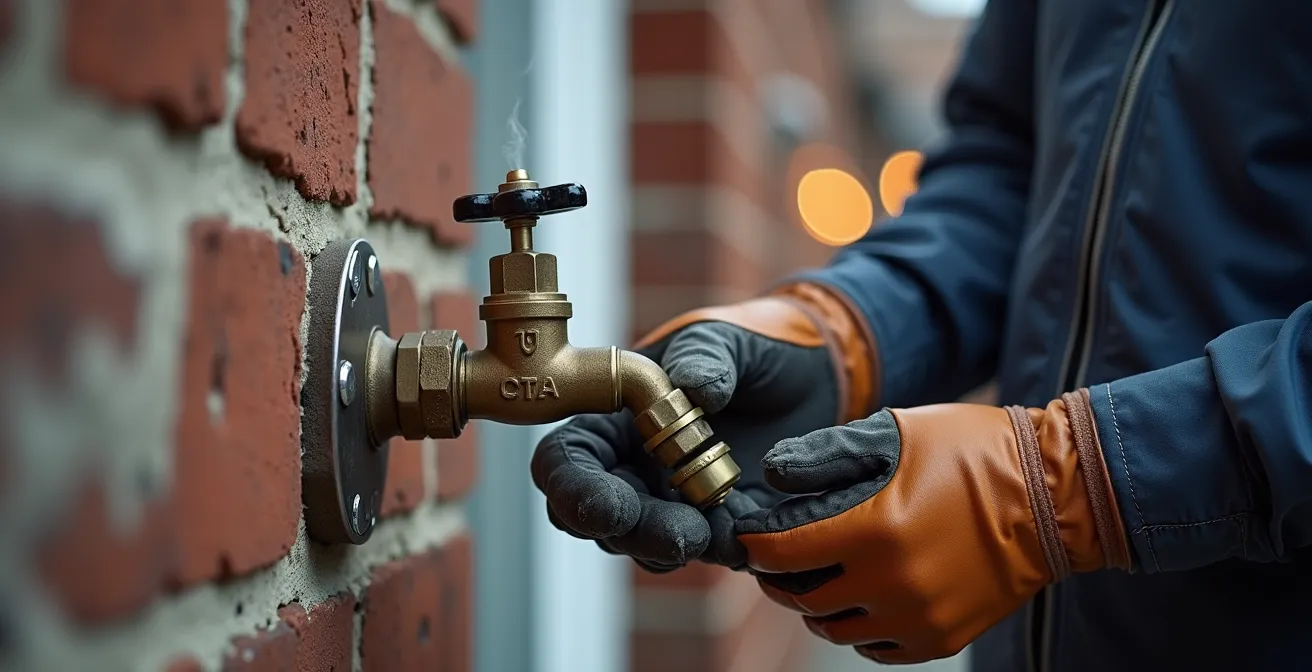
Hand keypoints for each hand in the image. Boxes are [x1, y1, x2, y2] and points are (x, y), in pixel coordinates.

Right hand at [531, 283, 876, 572]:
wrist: (818, 371)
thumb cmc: (753, 344)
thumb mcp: (727, 336)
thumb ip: (706, 354)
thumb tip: (692, 387)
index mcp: (613, 418)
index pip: (565, 461)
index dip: (571, 487)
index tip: (607, 504)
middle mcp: (634, 468)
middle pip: (598, 518)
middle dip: (626, 531)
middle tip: (668, 530)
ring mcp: (676, 502)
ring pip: (646, 546)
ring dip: (667, 546)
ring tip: (705, 533)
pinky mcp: (725, 523)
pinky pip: (711, 549)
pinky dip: (722, 548)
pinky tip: (744, 535)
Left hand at [737, 391, 1131, 663]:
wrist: (1054, 497)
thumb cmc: (973, 453)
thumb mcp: (897, 433)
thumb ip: (827, 454)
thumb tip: (774, 473)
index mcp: (873, 530)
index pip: (780, 554)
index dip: (754, 544)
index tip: (750, 535)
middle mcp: (891, 585)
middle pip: (801, 598)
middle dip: (779, 576)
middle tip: (779, 557)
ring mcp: (917, 618)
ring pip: (834, 629)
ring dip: (817, 604)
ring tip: (821, 575)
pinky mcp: (940, 639)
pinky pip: (876, 648)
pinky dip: (859, 627)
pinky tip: (863, 597)